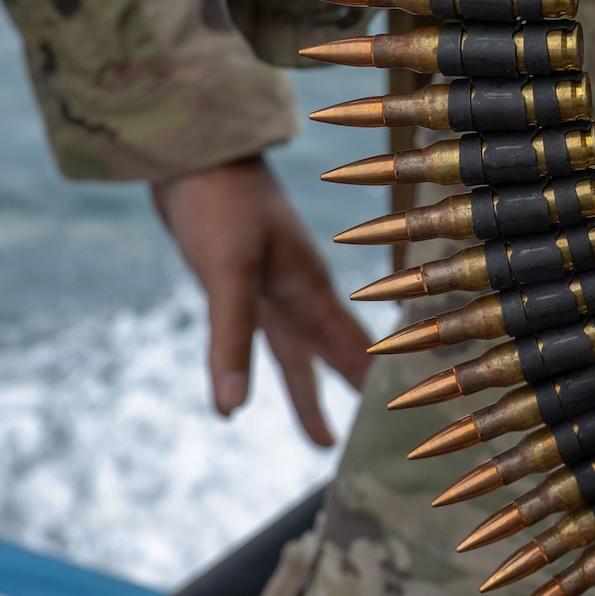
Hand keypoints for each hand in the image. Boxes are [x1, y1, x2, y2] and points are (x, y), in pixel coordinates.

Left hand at [152, 157, 371, 445]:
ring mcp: (273, 287)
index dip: (378, 389)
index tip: (405, 429)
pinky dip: (275, 363)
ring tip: (322, 439)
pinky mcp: (243, 280)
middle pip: (334, 360)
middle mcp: (299, 293)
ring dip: (310, 393)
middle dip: (354, 403)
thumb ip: (230, 341)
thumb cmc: (220, 200)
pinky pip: (269, 337)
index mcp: (311, 291)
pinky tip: (257, 377)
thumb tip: (229, 411)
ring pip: (300, 354)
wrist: (190, 148)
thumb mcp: (226, 273)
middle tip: (376, 447)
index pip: (355, 353)